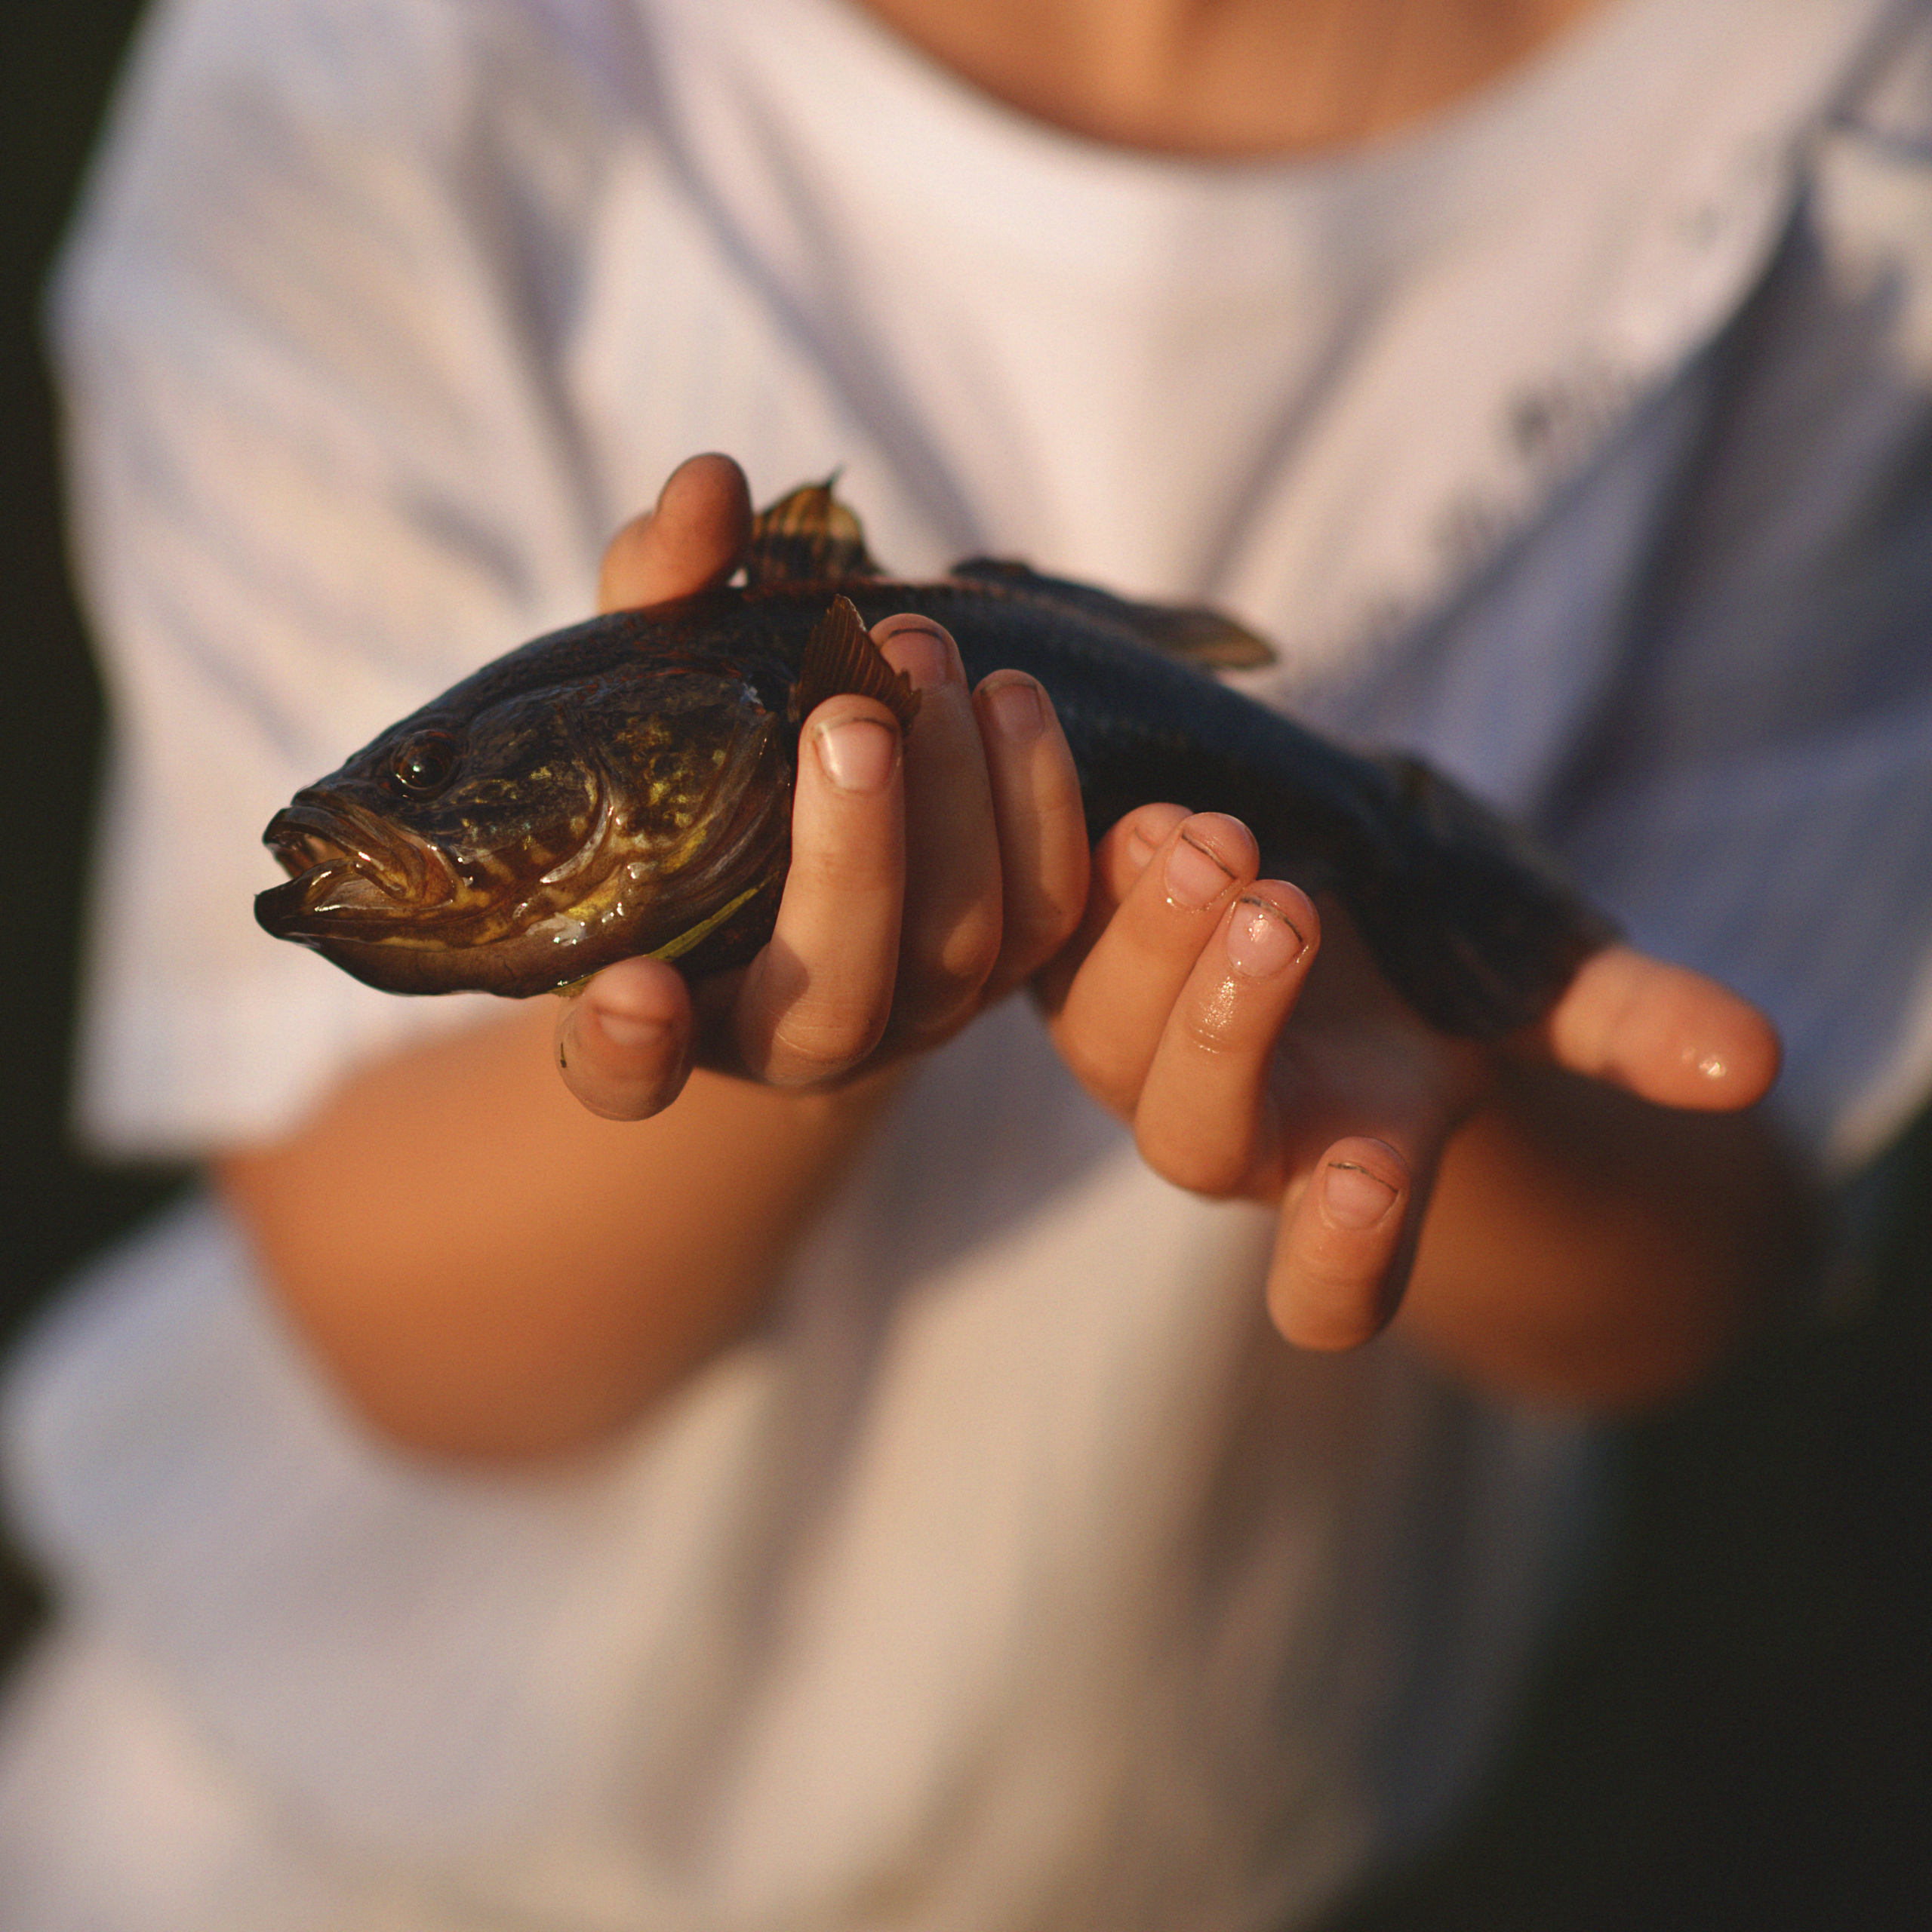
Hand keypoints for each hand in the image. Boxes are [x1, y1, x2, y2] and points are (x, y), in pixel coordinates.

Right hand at [556, 454, 1090, 1116]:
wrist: (820, 808)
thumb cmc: (710, 753)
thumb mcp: (661, 670)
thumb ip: (664, 594)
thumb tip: (710, 489)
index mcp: (670, 997)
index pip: (625, 1069)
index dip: (625, 1050)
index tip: (631, 995)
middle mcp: (793, 1034)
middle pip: (837, 999)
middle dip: (855, 854)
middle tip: (853, 705)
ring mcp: (914, 1010)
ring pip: (961, 956)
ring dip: (964, 806)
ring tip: (928, 650)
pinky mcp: (1008, 964)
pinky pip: (1055, 915)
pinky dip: (1044, 805)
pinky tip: (1010, 693)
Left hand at [1035, 802, 1783, 1356]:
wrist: (1336, 895)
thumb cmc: (1442, 977)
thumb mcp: (1538, 994)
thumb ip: (1633, 1024)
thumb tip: (1753, 1057)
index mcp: (1354, 1164)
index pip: (1331, 1285)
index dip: (1342, 1260)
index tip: (1377, 1184)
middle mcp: (1235, 1124)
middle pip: (1196, 1138)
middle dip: (1233, 1029)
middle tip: (1286, 913)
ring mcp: (1138, 1046)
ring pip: (1106, 1039)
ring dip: (1153, 941)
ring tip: (1210, 840)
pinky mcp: (1078, 961)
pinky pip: (1051, 940)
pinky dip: (1088, 879)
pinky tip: (1132, 810)